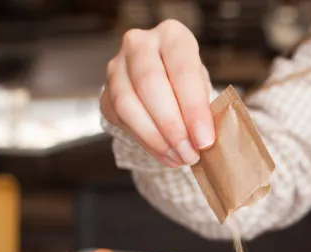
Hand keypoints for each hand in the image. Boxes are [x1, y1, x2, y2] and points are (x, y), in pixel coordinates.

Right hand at [101, 20, 213, 167]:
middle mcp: (139, 44)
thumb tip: (204, 142)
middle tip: (190, 153)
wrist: (164, 87)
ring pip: (128, 105)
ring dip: (157, 139)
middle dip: (173, 126)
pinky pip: (121, 122)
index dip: (194, 108)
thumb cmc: (189, 87)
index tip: (205, 140)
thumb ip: (204, 110)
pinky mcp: (105, 95)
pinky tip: (166, 155)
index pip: (182, 69)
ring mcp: (116, 68)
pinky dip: (147, 143)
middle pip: (150, 84)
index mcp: (172, 36)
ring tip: (179, 157)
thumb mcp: (204, 89)